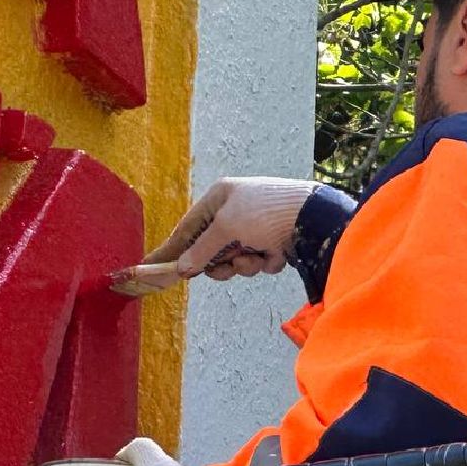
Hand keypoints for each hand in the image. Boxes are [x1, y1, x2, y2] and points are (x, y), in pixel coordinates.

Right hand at [142, 177, 317, 280]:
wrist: (313, 218)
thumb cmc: (265, 212)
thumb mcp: (226, 228)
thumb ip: (201, 249)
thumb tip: (181, 268)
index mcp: (220, 196)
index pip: (187, 227)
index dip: (171, 248)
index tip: (153, 266)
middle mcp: (236, 210)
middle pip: (210, 249)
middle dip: (220, 261)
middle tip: (225, 267)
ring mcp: (255, 227)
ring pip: (234, 259)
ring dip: (244, 264)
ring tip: (257, 257)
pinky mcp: (273, 242)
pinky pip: (256, 262)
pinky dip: (264, 263)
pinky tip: (276, 254)